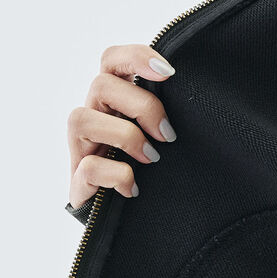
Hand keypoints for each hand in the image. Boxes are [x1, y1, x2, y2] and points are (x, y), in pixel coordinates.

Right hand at [67, 44, 177, 208]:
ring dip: (125, 136)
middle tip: (167, 134)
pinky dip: (118, 175)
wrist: (131, 220)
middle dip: (142, 106)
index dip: (136, 57)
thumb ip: (169, 114)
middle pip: (100, 84)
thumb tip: (197, 96)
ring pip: (81, 118)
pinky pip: (89, 167)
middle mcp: (93, 116)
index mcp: (114, 100)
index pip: (112, 59)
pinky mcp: (78, 180)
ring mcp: (81, 147)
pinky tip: (135, 188)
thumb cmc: (155, 171)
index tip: (169, 73)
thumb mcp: (164, 135)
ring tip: (151, 158)